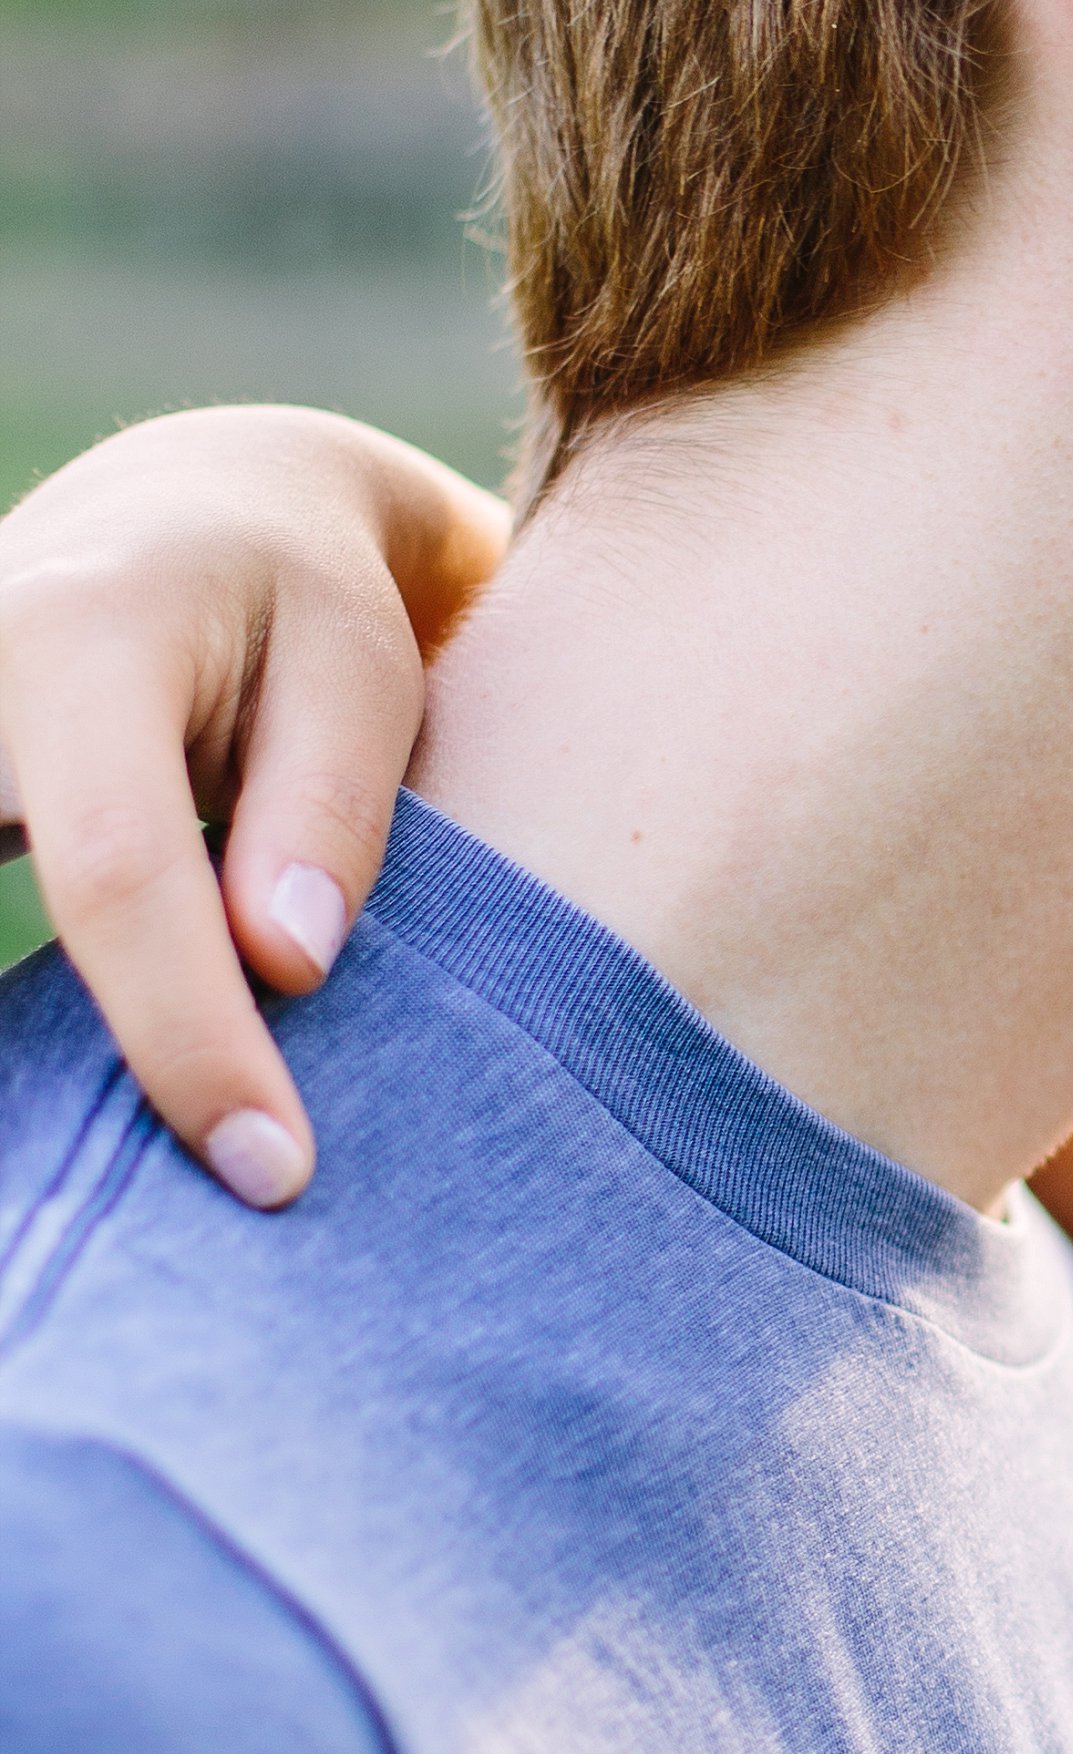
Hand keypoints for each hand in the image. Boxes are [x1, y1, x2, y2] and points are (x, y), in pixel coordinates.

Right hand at [0, 408, 506, 1200]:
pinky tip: (54, 1135)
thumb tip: (285, 969)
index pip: (116, 871)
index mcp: (78, 638)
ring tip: (91, 1201)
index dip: (188, 1036)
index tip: (272, 1171)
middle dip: (45, 1067)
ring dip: (24, 1064)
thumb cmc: (304, 596)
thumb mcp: (357, 664)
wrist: (191, 513)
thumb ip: (325, 807)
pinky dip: (15, 1046)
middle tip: (167, 1240)